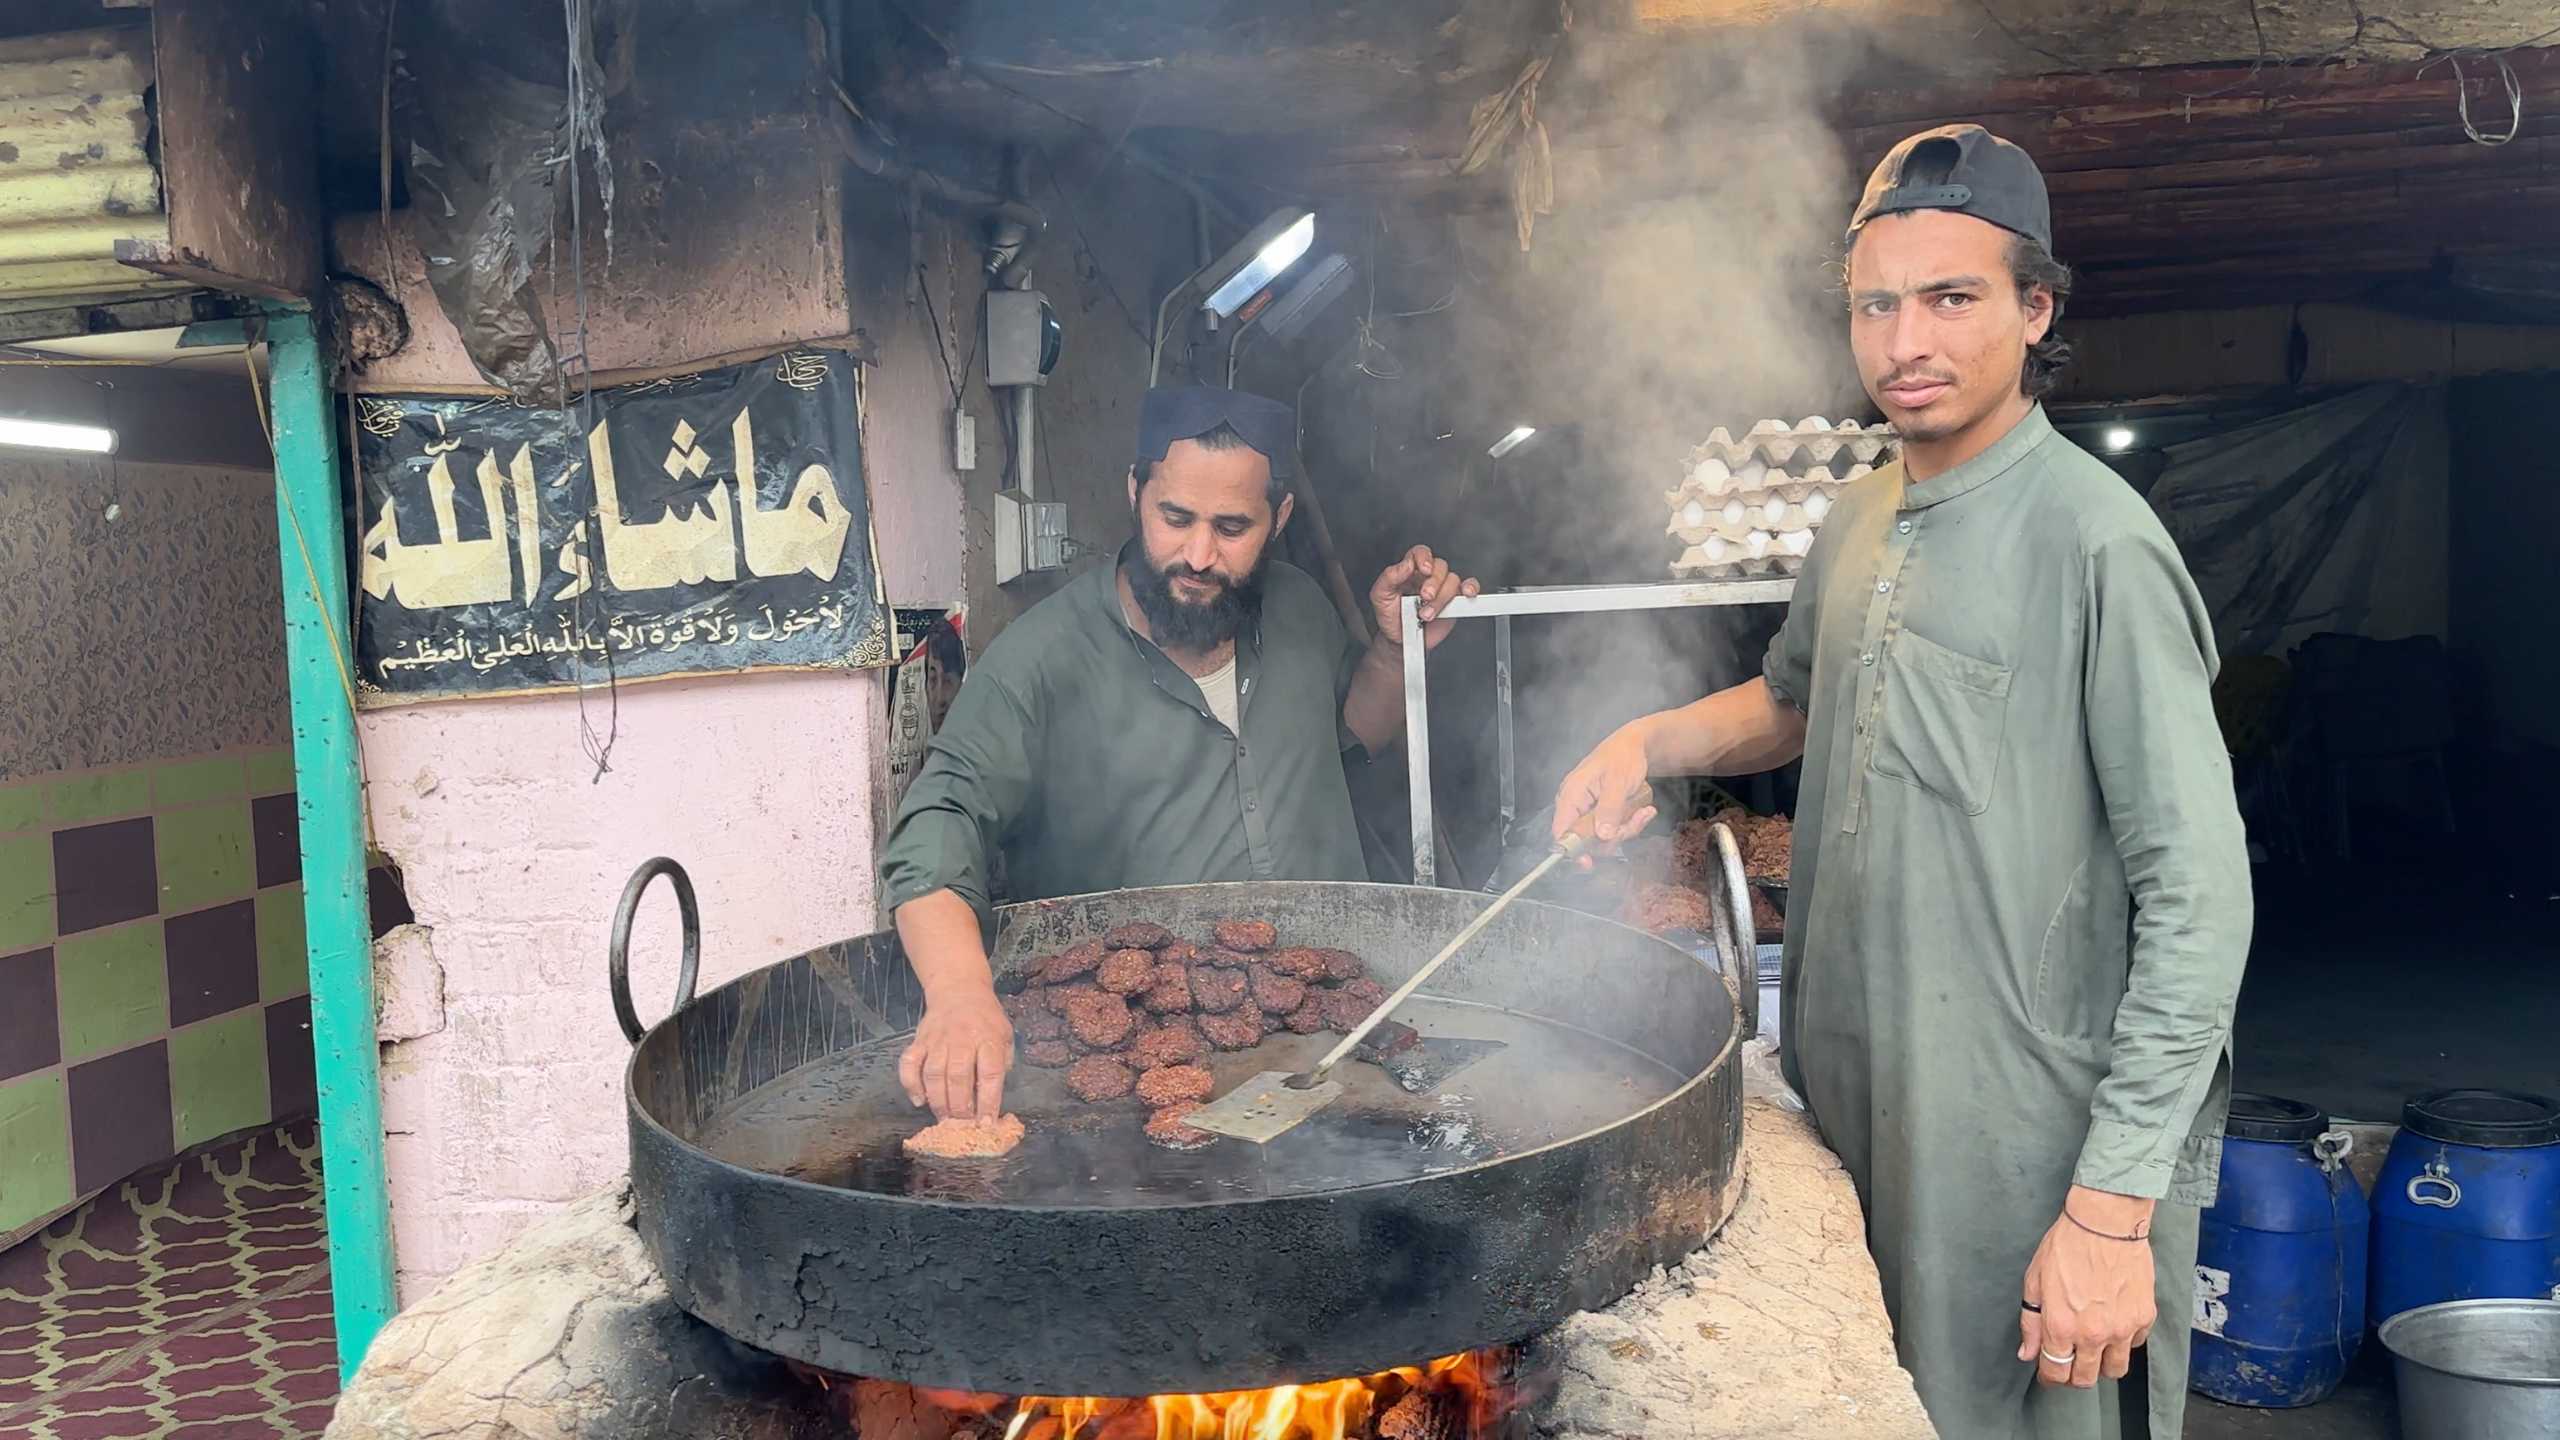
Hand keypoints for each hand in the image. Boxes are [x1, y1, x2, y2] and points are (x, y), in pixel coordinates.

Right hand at [897, 985, 1012, 1120]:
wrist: (959, 990)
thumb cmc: (985, 1018)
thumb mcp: (1004, 1035)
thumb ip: (1002, 1063)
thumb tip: (992, 1097)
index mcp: (987, 1039)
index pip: (990, 1074)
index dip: (988, 1101)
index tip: (986, 1122)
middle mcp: (962, 1039)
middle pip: (958, 1077)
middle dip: (960, 1107)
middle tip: (962, 1125)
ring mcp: (937, 1040)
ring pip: (934, 1074)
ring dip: (938, 1101)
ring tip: (944, 1118)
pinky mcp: (919, 1041)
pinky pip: (909, 1065)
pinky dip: (911, 1084)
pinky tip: (919, 1100)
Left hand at [1370, 545, 1480, 652]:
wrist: (1400, 640)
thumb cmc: (1390, 616)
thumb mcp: (1380, 595)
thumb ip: (1390, 577)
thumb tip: (1406, 564)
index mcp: (1410, 571)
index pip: (1420, 553)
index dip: (1424, 558)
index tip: (1424, 569)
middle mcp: (1428, 577)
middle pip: (1440, 566)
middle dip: (1434, 583)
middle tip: (1424, 598)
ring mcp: (1443, 588)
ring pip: (1453, 580)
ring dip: (1442, 597)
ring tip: (1427, 614)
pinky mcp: (1455, 601)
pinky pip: (1469, 587)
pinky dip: (1471, 588)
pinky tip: (1466, 594)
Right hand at [1553, 723, 1659, 864]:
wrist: (1636, 746)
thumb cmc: (1622, 756)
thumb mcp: (1618, 781)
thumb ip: (1609, 808)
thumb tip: (1602, 835)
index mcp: (1571, 794)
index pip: (1561, 831)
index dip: (1572, 850)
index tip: (1589, 862)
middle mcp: (1576, 805)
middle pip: (1586, 839)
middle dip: (1613, 836)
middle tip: (1634, 820)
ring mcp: (1590, 811)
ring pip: (1603, 837)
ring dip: (1626, 829)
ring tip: (1644, 810)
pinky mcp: (1603, 813)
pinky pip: (1614, 829)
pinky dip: (1630, 823)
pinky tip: (1644, 810)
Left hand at [2018, 1187, 2159, 1388]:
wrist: (2105, 1223)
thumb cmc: (2066, 1246)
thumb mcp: (2035, 1282)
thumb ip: (2031, 1323)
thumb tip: (2028, 1353)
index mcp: (2061, 1326)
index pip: (2055, 1372)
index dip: (2049, 1378)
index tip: (2049, 1374)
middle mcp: (2093, 1334)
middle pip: (2085, 1379)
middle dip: (2074, 1376)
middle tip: (2070, 1363)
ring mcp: (2122, 1328)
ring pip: (2114, 1370)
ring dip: (2101, 1365)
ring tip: (2093, 1349)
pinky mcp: (2144, 1317)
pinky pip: (2134, 1345)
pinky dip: (2123, 1342)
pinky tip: (2112, 1325)